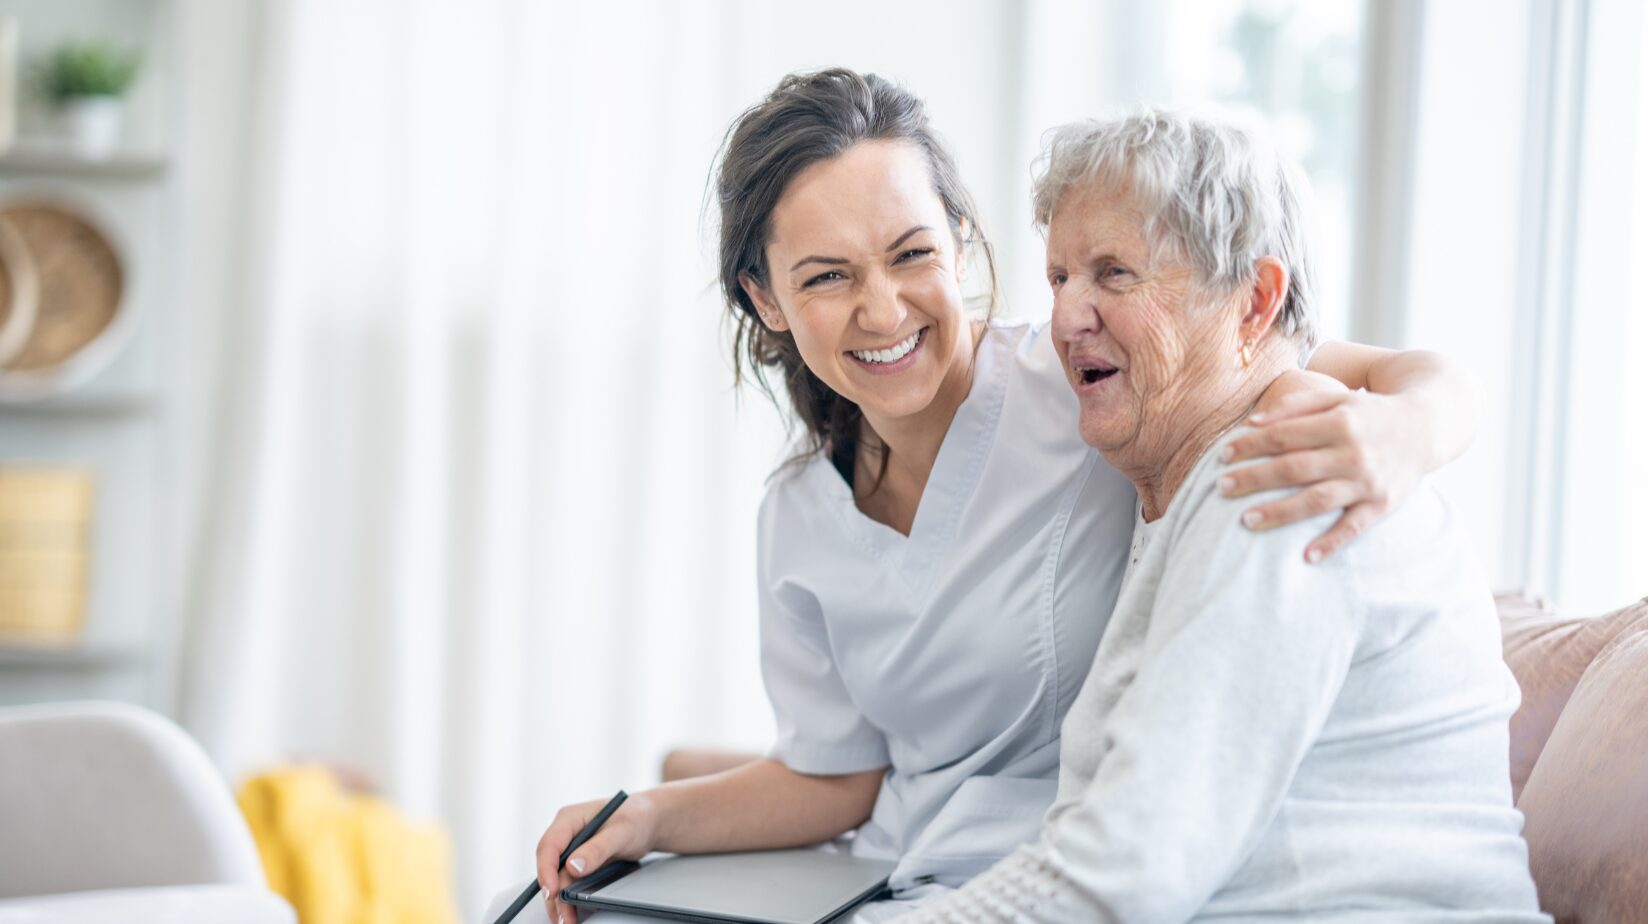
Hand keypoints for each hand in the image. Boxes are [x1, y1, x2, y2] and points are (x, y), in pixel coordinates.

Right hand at [537, 791, 658, 923]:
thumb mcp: (621, 832)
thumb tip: (573, 866)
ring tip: (567, 922)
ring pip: (557, 879)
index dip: (546, 870)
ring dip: (559, 901)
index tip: (553, 891)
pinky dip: (568, 898)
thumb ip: (597, 848)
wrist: (647, 822)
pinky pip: (568, 882)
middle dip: (554, 894)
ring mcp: (571, 850)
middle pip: (550, 868)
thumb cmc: (635, 818)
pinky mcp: (578, 862)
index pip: (549, 846)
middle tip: (563, 918)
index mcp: (569, 819)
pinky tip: (573, 913)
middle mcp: (565, 835)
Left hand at [1222, 370, 1422, 561]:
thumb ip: (1296, 406)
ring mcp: (1369, 480)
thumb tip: (1251, 423)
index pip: (1284, 435)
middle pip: (1294, 468)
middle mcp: (1353, 452)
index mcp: (1339, 421)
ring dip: (1280, 512)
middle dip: (1254, 479)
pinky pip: (1354, 527)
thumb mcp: (1337, 398)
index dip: (1250, 446)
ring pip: (1318, 500)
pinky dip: (1332, 542)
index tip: (1222, 457)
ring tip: (1245, 521)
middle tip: (1221, 488)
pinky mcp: (1384, 504)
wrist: (1427, 425)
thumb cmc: (1369, 412)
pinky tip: (1306, 556)